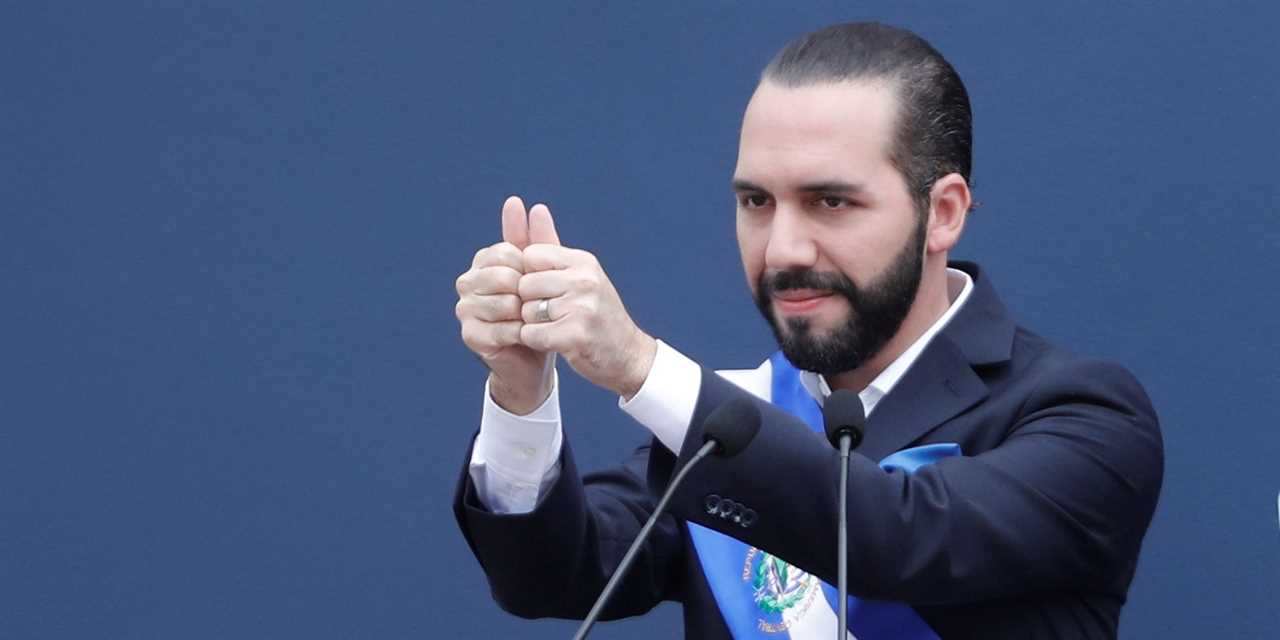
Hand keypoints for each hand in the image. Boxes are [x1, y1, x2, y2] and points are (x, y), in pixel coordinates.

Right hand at [454, 196, 559, 413]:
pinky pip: (501, 328)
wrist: (538, 353)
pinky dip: (521, 333)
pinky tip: (529, 336)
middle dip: (526, 291)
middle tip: (537, 305)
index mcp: (483, 262)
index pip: (505, 251)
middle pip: (501, 275)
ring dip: (526, 314)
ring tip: (533, 321)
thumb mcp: (542, 271)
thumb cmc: (540, 309)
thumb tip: (523, 203)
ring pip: (503, 302)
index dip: (528, 268)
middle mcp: (467, 282)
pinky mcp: (470, 335)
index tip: (540, 282)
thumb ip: (534, 239)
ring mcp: (465, 309)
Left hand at [516, 209, 656, 398]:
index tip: (542, 292)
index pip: (530, 255)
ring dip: (533, 324)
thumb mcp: (581, 276)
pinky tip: (554, 343)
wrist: (629, 355)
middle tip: (550, 314)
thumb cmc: (598, 315)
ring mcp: (582, 307)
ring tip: (556, 328)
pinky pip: (531, 334)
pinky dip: (536, 341)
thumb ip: (553, 250)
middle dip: (529, 302)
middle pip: (524, 285)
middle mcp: (584, 280)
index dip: (528, 276)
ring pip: (526, 311)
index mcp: (583, 261)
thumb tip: (534, 207)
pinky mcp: (575, 335)